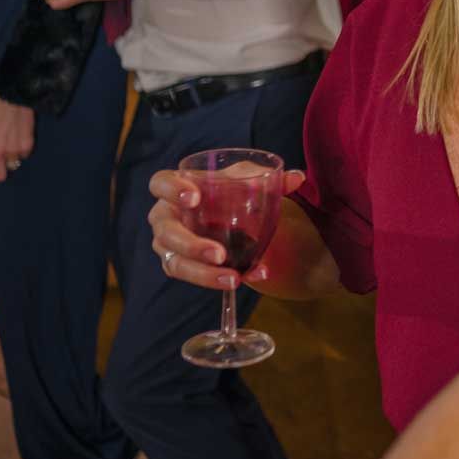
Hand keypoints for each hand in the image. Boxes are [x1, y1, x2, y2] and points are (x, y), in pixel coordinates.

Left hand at [0, 94, 34, 190]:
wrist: (12, 98)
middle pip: (0, 176)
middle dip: (0, 172)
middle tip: (2, 164)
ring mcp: (12, 150)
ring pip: (13, 164)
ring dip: (12, 158)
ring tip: (12, 143)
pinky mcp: (26, 146)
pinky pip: (24, 155)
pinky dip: (22, 150)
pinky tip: (20, 137)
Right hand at [148, 167, 308, 289]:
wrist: (235, 216)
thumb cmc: (233, 190)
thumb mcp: (249, 180)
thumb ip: (270, 178)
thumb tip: (297, 178)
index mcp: (177, 187)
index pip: (160, 183)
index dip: (172, 190)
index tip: (195, 198)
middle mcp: (166, 216)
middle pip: (165, 231)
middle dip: (191, 244)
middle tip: (219, 253)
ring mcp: (170, 244)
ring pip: (176, 263)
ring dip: (203, 274)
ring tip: (234, 278)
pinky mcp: (180, 265)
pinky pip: (194, 277)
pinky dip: (218, 280)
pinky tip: (246, 278)